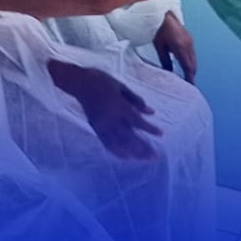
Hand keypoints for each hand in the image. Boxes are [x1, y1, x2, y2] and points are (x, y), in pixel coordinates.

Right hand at [47, 60, 161, 160]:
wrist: (80, 83)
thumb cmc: (101, 81)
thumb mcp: (121, 86)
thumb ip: (136, 100)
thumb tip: (151, 112)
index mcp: (119, 106)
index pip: (138, 122)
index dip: (150, 129)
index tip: (161, 134)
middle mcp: (112, 119)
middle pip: (130, 137)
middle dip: (143, 148)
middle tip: (155, 157)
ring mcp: (103, 126)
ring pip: (120, 143)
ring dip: (133, 152)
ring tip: (144, 159)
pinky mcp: (96, 129)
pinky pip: (107, 144)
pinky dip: (117, 152)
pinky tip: (126, 158)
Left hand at [152, 11, 197, 80]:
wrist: (161, 13)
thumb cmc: (157, 29)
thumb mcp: (159, 46)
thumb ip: (165, 60)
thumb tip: (169, 73)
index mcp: (181, 47)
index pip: (188, 67)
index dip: (189, 78)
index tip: (189, 86)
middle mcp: (188, 45)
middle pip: (193, 64)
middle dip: (192, 74)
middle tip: (189, 85)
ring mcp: (190, 41)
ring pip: (194, 59)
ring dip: (192, 68)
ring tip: (187, 77)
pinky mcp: (189, 38)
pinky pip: (192, 53)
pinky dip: (191, 61)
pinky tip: (186, 65)